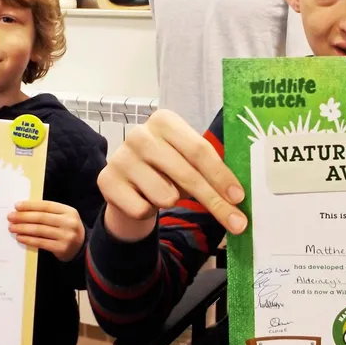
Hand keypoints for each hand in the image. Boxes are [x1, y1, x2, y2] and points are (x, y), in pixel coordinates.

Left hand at [8, 200, 85, 261]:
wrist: (81, 248)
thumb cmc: (66, 229)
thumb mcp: (63, 217)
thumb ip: (48, 213)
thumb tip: (23, 210)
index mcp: (69, 211)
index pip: (47, 206)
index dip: (31, 205)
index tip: (16, 206)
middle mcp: (69, 223)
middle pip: (42, 218)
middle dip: (23, 217)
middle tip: (10, 217)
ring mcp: (66, 236)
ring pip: (39, 230)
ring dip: (23, 228)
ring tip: (12, 227)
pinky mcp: (61, 248)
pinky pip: (41, 242)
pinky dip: (28, 239)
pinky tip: (20, 237)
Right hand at [96, 109, 245, 241]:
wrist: (126, 184)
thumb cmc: (166, 169)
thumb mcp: (187, 161)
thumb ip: (210, 169)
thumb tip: (238, 196)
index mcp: (164, 121)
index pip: (200, 150)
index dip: (222, 176)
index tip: (239, 197)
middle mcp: (140, 134)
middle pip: (188, 175)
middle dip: (215, 202)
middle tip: (237, 223)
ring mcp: (121, 157)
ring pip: (165, 197)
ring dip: (171, 202)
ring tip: (163, 193)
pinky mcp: (106, 181)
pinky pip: (143, 209)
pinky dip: (149, 211)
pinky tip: (143, 198)